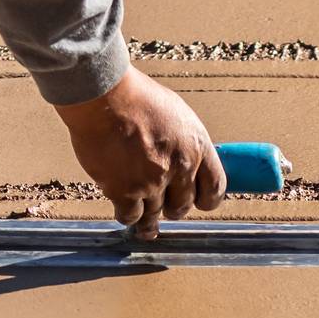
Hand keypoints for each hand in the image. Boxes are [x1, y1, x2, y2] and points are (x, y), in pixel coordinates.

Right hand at [55, 67, 226, 239]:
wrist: (104, 95)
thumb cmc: (135, 97)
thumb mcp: (176, 115)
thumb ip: (185, 144)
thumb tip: (188, 163)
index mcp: (197, 145)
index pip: (215, 188)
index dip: (206, 200)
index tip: (199, 202)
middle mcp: (179, 166)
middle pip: (182, 205)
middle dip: (172, 207)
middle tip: (163, 204)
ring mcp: (152, 181)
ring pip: (154, 214)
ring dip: (148, 217)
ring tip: (144, 222)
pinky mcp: (125, 191)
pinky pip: (131, 216)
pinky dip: (127, 215)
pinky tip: (124, 209)